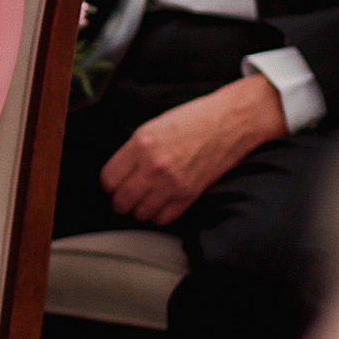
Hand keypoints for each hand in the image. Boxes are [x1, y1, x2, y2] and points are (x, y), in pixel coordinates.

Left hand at [101, 74, 285, 225]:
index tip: (113, 184)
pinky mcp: (190, 195)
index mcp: (141, 145)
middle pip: (121, 201)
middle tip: (125, 196)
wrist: (229, 123)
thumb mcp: (153, 126)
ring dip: (139, 210)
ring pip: (141, 214)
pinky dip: (159, 216)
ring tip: (142, 202)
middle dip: (120, 201)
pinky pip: (164, 218)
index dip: (109, 184)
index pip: (108, 179)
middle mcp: (154, 167)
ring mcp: (172, 183)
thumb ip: (133, 150)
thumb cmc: (194, 119)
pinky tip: (160, 205)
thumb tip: (119, 171)